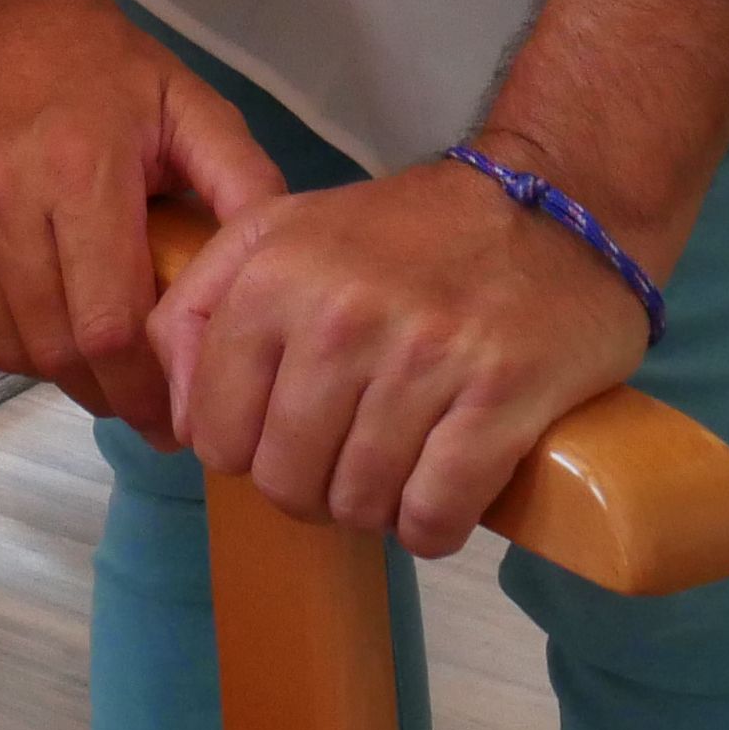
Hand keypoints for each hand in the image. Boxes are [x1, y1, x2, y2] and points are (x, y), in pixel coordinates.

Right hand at [0, 0, 283, 442]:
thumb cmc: (104, 64)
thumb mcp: (189, 105)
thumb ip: (242, 183)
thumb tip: (284, 270)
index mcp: (80, 170)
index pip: (107, 325)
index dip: (142, 390)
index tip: (174, 419)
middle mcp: (1, 195)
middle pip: (54, 345)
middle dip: (104, 393)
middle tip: (141, 405)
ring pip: (2, 340)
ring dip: (53, 371)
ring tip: (94, 367)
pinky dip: (1, 340)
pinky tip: (39, 327)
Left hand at [146, 155, 645, 555]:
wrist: (551, 202)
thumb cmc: (404, 233)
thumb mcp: (280, 233)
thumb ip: (201, 309)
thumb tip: (176, 421)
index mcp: (276, 274)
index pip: (216, 434)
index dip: (246, 454)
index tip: (284, 439)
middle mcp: (342, 315)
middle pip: (285, 481)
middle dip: (311, 491)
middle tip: (347, 461)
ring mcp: (425, 357)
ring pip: (359, 504)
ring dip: (376, 509)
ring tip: (398, 469)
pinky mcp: (501, 396)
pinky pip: (433, 514)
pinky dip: (431, 527)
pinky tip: (440, 498)